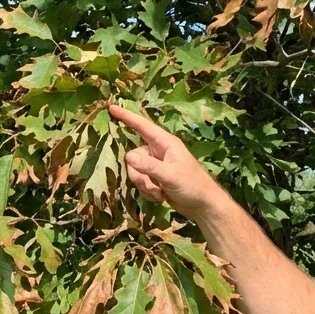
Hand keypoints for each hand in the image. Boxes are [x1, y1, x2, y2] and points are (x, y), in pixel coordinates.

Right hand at [109, 104, 231, 223]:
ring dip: (145, 185)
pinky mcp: (155, 178)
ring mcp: (156, 165)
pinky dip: (148, 191)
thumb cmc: (192, 185)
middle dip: (139, 175)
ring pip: (136, 171)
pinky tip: (160, 197)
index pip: (142, 126)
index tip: (111, 107)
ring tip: (160, 193)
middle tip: (153, 187)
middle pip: (133, 156)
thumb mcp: (170, 175)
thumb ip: (149, 166)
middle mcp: (158, 151)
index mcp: (165, 143)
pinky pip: (141, 182)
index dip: (126, 117)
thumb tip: (127, 156)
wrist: (203, 206)